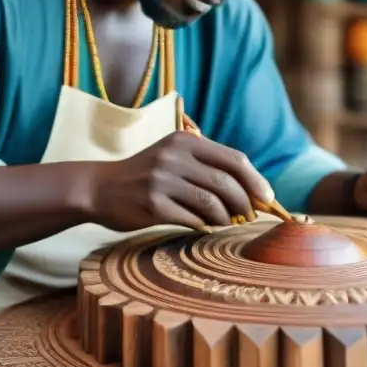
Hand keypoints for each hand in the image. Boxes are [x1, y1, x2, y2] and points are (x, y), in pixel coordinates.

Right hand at [87, 131, 273, 230]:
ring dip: (226, 218)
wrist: (99, 188)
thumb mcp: (173, 156)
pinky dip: (205, 225)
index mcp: (184, 140)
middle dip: (245, 204)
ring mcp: (161, 181)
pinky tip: (204, 226)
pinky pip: (192, 219)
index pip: (234, 159)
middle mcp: (174, 157)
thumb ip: (207, 165)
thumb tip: (253, 191)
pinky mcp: (152, 205)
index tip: (268, 198)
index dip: (256, 181)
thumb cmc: (146, 175)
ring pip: (212, 203)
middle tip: (249, 217)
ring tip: (226, 222)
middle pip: (227, 183)